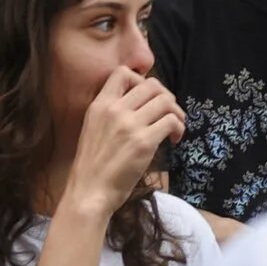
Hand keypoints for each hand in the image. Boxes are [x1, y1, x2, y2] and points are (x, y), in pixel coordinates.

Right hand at [61, 66, 185, 221]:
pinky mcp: (144, 143)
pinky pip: (171, 121)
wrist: (88, 193)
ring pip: (166, 101)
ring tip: (174, 126)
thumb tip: (139, 101)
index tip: (146, 99)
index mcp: (100, 105)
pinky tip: (173, 139)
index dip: (141, 81)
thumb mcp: (93, 128)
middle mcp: (115, 110)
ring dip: (176, 112)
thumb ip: (111, 111)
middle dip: (166, 96)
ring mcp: (130, 125)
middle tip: (168, 113)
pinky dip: (178, 128)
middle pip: (153, 85)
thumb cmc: (92, 166)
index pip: (123, 72)